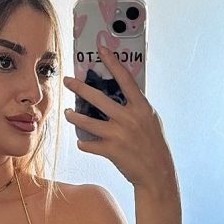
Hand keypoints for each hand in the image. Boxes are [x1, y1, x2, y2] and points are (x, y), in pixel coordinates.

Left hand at [63, 37, 173, 189]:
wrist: (156, 172)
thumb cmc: (153, 145)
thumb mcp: (151, 120)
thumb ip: (136, 107)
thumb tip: (121, 93)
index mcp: (141, 107)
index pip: (125, 79)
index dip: (112, 62)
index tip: (101, 50)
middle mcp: (128, 118)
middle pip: (98, 98)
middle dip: (79, 87)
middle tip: (68, 80)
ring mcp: (118, 134)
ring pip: (87, 121)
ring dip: (73, 116)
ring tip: (67, 112)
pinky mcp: (110, 150)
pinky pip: (88, 144)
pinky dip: (83, 143)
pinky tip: (82, 141)